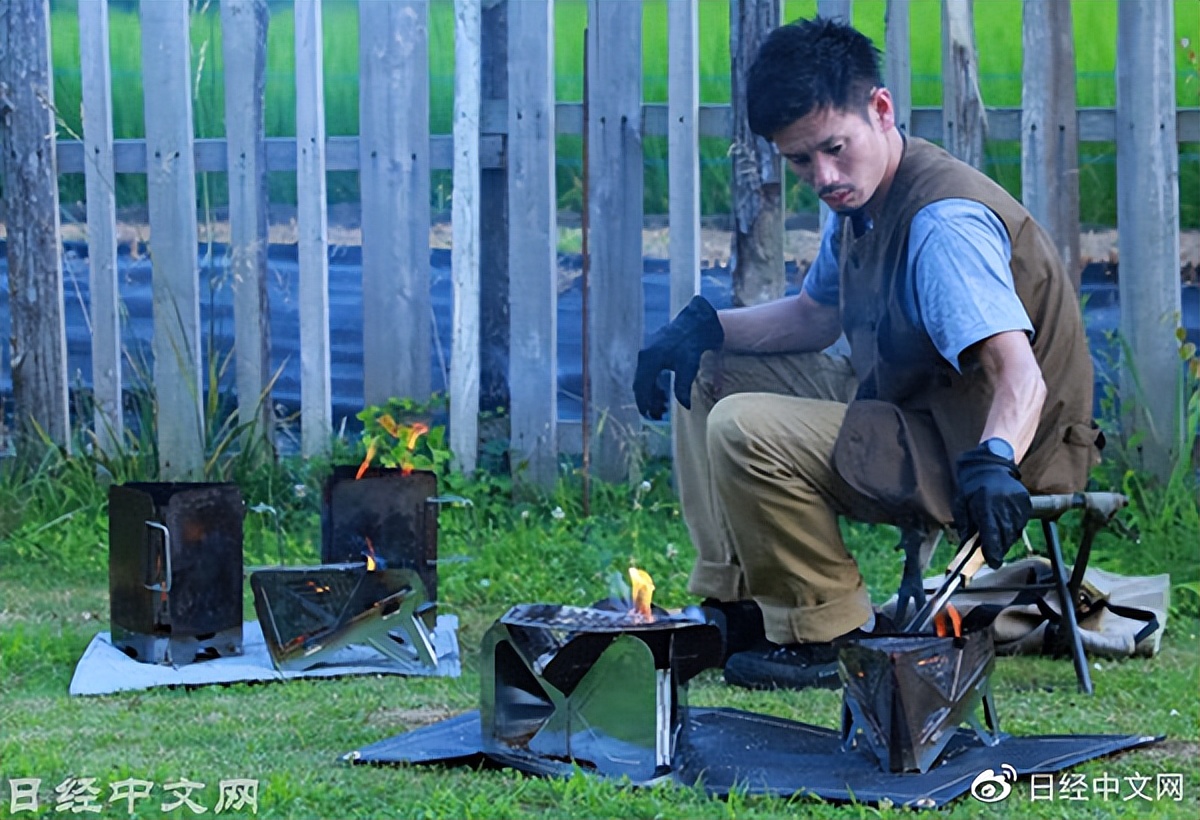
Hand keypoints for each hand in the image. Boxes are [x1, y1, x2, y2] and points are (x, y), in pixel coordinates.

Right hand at [633, 296, 723, 418]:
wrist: (697, 321)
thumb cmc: (692, 343)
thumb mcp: (689, 367)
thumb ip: (682, 387)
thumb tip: (685, 406)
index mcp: (649, 359)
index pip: (641, 386)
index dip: (643, 402)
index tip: (648, 415)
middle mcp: (645, 354)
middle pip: (640, 382)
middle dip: (646, 399)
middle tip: (655, 414)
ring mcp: (648, 350)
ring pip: (644, 376)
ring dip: (651, 391)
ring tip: (661, 404)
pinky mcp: (655, 348)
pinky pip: (649, 369)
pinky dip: (654, 382)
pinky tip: (663, 389)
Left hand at [952, 445, 1030, 569]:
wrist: (990, 467)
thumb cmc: (971, 488)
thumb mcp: (961, 506)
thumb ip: (965, 527)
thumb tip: (967, 549)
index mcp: (985, 505)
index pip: (992, 535)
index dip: (993, 551)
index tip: (993, 562)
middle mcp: (1004, 505)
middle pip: (1005, 536)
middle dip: (999, 548)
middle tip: (992, 554)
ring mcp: (1017, 503)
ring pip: (1014, 531)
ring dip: (1006, 538)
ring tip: (997, 536)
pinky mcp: (1025, 502)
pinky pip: (1021, 523)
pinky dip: (1013, 528)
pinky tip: (1004, 524)